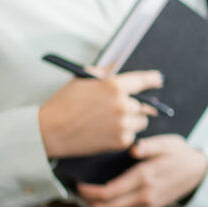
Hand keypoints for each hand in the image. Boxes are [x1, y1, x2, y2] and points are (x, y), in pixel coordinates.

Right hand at [38, 69, 161, 156]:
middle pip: (144, 105)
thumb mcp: (80, 80)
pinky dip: (124, 133)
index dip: (153, 79)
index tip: (158, 80)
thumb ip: (102, 72)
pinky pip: (132, 135)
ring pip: (141, 121)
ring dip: (133, 119)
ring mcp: (123, 124)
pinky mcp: (120, 141)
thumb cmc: (63, 104)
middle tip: (123, 107)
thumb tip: (116, 65)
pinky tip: (106, 131)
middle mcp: (122, 105)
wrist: (49, 132)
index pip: (143, 80)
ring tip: (112, 120)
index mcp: (113, 86)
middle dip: (136, 105)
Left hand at [77, 135, 207, 206]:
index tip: (79, 185)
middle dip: (89, 202)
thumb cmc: (179, 154)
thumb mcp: (167, 143)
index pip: (107, 193)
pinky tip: (106, 201)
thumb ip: (149, 146)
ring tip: (90, 196)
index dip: (88, 192)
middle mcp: (144, 197)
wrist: (198, 172)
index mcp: (144, 178)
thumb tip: (133, 149)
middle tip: (80, 191)